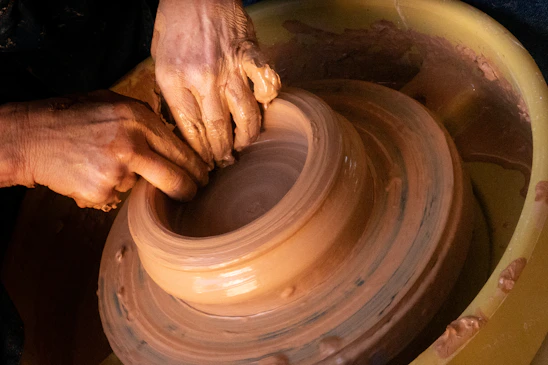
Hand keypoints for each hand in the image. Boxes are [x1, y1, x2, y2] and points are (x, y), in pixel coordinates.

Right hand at [0, 90, 207, 210]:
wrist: (31, 136)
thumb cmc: (73, 117)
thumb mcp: (113, 104)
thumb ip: (145, 121)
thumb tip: (175, 141)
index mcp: (139, 118)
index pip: (181, 150)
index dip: (196, 168)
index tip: (202, 176)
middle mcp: (132, 143)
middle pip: (176, 178)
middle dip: (187, 190)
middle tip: (191, 194)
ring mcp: (117, 170)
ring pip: (142, 187)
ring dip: (131, 182)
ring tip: (103, 164)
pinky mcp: (102, 190)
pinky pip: (117, 196)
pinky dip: (108, 190)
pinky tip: (90, 173)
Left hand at [152, 0, 280, 166]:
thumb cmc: (175, 23)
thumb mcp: (159, 59)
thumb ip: (171, 92)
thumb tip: (185, 125)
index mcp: (173, 80)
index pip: (189, 130)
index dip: (200, 152)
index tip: (205, 162)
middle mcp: (201, 78)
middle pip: (216, 128)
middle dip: (222, 151)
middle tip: (227, 161)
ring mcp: (228, 66)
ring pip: (244, 114)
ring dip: (247, 135)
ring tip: (245, 144)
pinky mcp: (249, 54)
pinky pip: (265, 82)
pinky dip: (269, 97)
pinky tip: (266, 106)